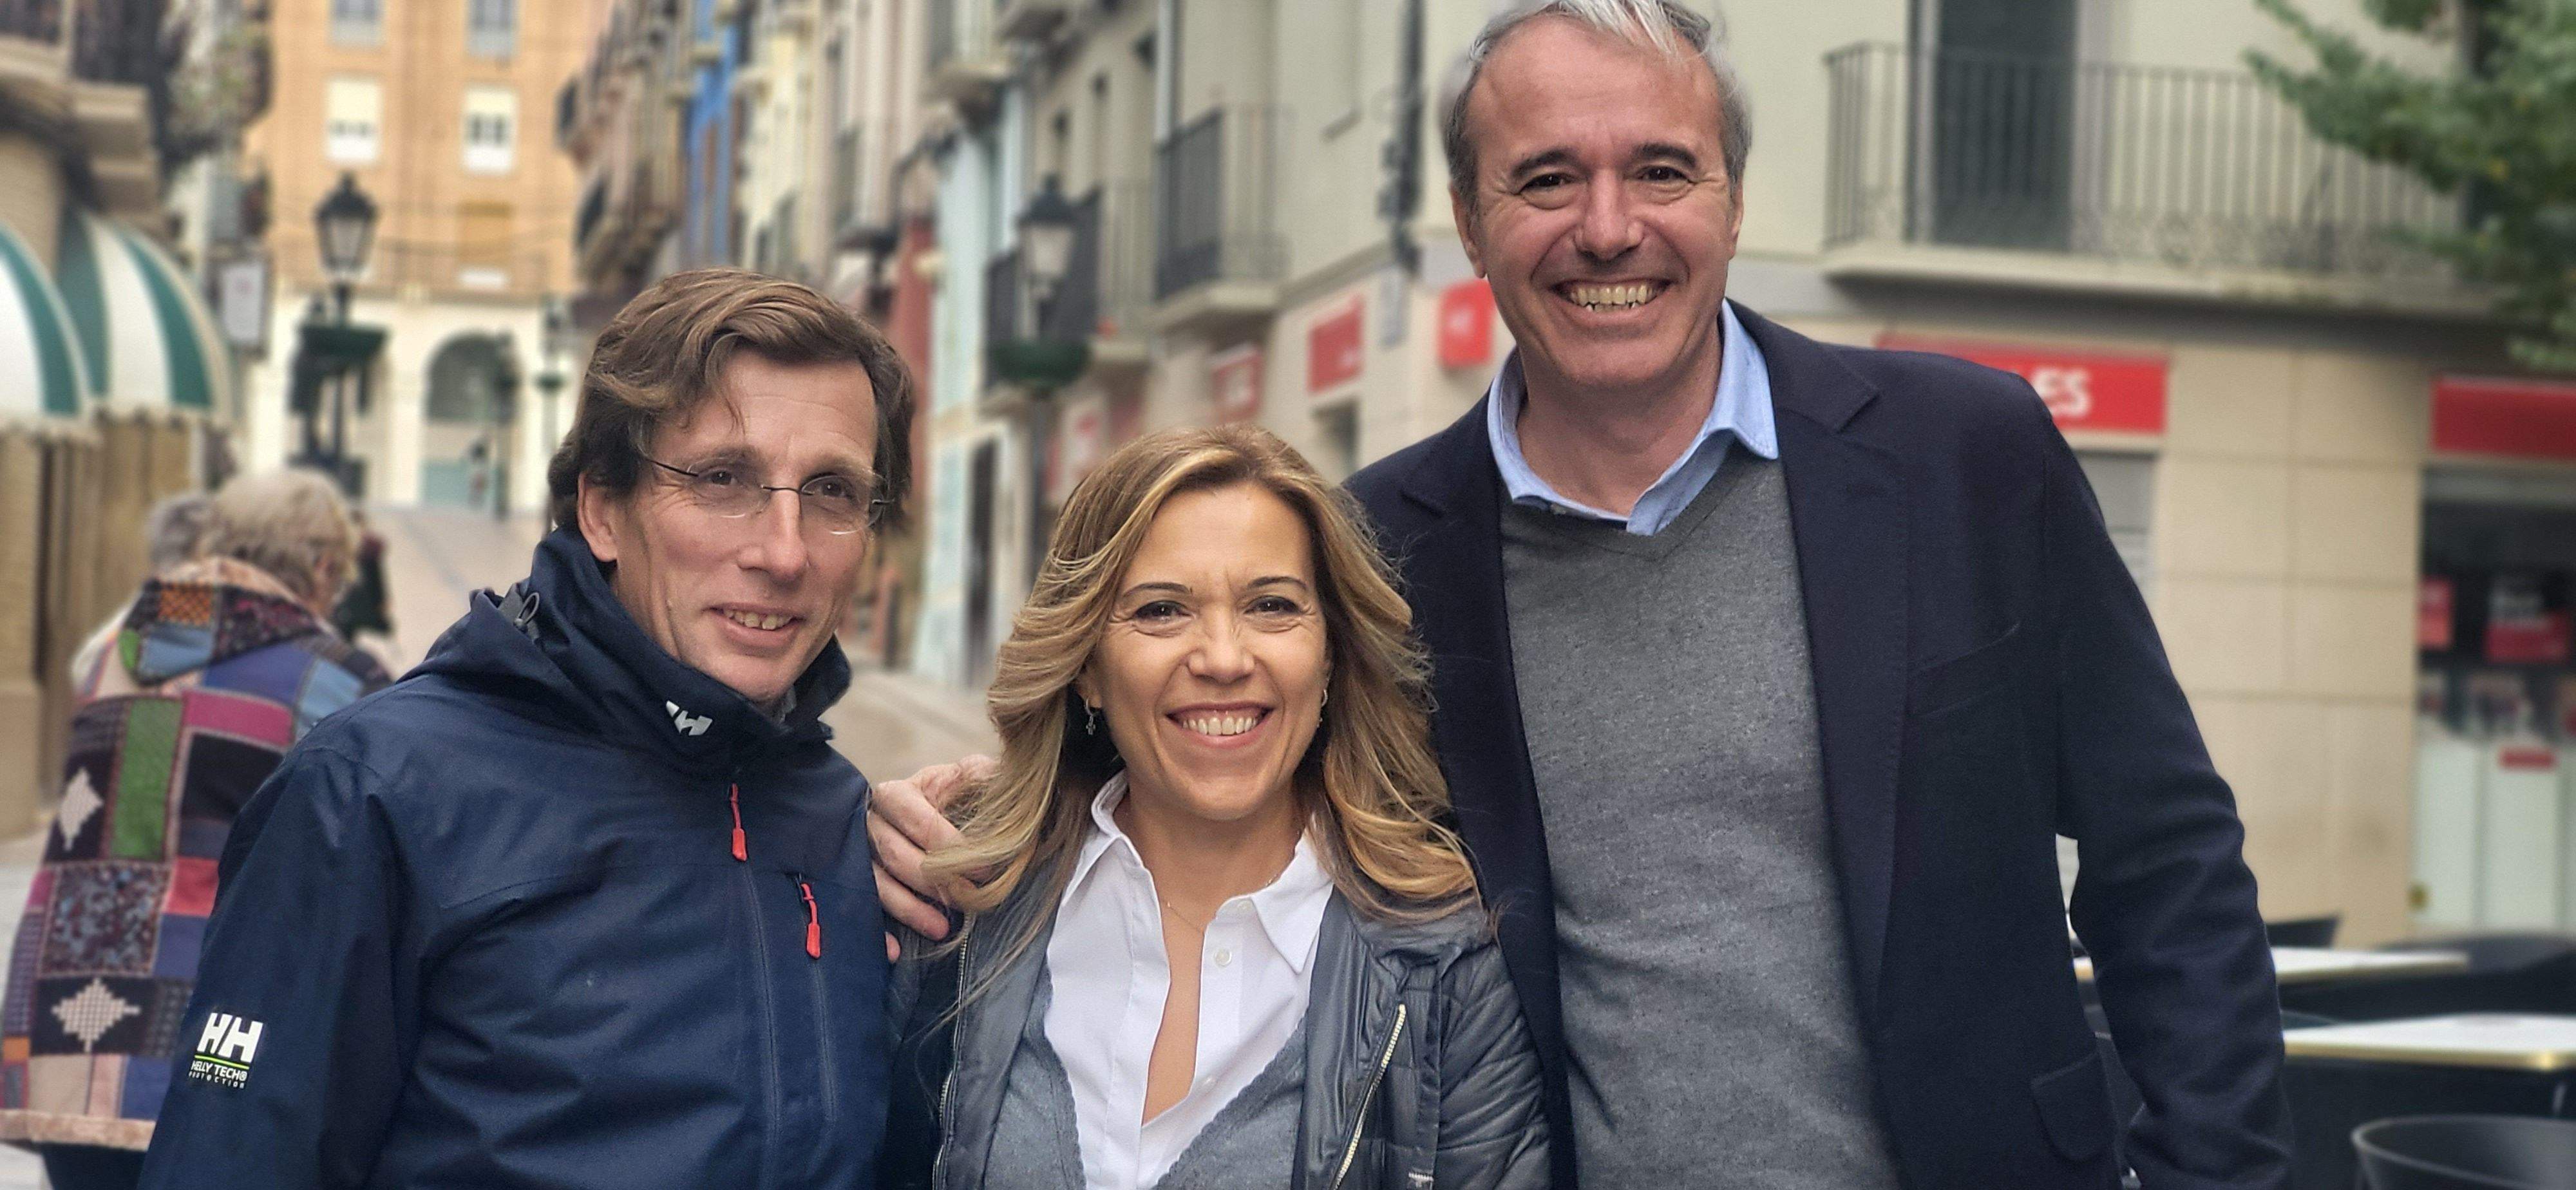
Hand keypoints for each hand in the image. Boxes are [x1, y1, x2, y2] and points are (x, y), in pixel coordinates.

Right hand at [871, 755, 995, 957]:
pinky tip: (895, 952)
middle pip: (895, 854)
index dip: (951, 846)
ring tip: (942, 928)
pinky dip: (878, 932)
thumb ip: (981, 776)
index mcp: (897, 793)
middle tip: (969, 898)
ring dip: (910, 909)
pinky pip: (863, 910)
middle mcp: (872, 822)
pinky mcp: (859, 886)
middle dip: (934, 880)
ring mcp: (861, 856)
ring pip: (877, 883)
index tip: (986, 869)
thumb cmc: (960, 798)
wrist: (947, 816)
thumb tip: (995, 781)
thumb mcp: (972, 778)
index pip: (918, 821)